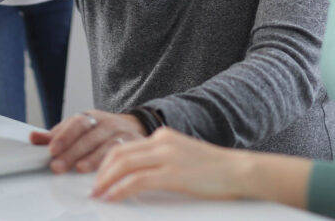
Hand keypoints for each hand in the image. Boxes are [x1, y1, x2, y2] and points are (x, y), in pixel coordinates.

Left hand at [29, 110, 145, 173]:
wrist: (133, 126)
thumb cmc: (100, 131)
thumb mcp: (79, 129)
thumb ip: (56, 135)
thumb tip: (33, 138)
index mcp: (91, 117)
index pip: (76, 123)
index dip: (64, 136)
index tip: (52, 150)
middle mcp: (107, 123)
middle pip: (89, 136)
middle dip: (72, 152)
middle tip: (57, 166)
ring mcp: (121, 134)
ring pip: (107, 145)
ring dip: (92, 159)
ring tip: (79, 169)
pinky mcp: (133, 145)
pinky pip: (123, 154)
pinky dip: (111, 164)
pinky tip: (102, 174)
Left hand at [92, 127, 247, 201]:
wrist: (240, 171)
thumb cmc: (216, 171)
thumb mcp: (183, 159)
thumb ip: (163, 162)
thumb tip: (140, 177)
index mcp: (164, 136)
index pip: (125, 146)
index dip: (107, 163)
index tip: (99, 177)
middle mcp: (162, 141)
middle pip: (119, 153)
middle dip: (102, 172)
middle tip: (94, 189)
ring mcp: (168, 156)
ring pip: (124, 165)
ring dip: (106, 181)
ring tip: (98, 195)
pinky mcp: (173, 173)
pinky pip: (137, 181)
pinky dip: (120, 190)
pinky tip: (112, 198)